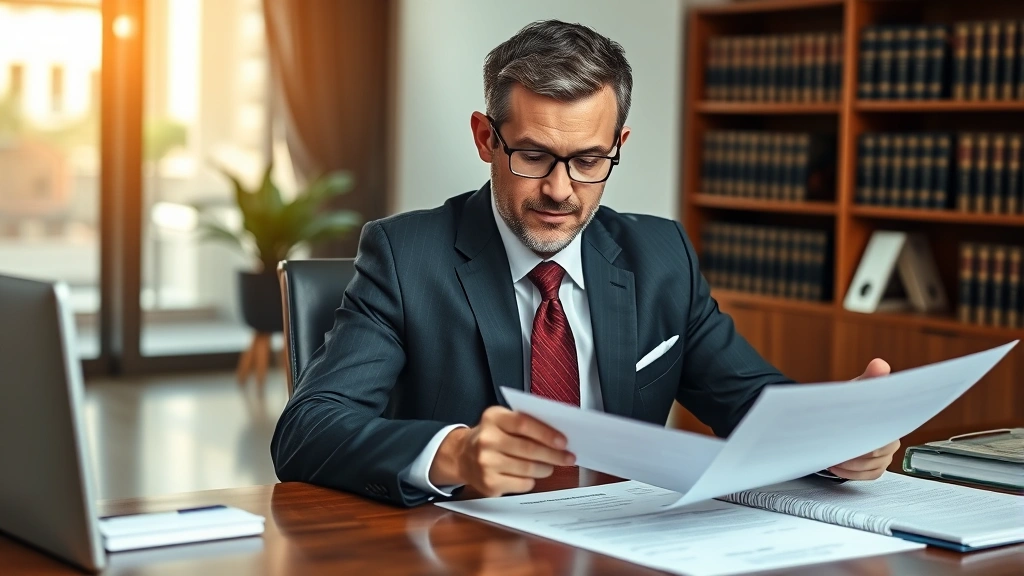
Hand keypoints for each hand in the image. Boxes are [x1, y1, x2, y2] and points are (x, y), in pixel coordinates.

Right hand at [429, 406, 574, 496]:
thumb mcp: (502, 420)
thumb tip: (558, 437)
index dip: (546, 433)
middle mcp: (486, 440)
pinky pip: (522, 484)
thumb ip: (526, 422)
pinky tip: (529, 475)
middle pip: (528, 449)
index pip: (523, 424)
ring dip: (545, 468)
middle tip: (568, 458)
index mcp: (493, 418)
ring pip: (528, 469)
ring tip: (549, 466)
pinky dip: (531, 480)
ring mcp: (486, 464)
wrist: (462, 456)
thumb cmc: (491, 436)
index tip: (563, 441)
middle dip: (553, 455)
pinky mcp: (489, 484)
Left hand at [828, 358, 899, 479]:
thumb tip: (880, 365)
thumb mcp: (857, 388)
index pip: (885, 436)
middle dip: (854, 451)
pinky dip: (851, 473)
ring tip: (831, 455)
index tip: (850, 439)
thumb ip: (869, 378)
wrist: (840, 414)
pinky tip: (835, 465)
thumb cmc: (851, 401)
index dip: (867, 440)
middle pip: (876, 454)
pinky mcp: (876, 467)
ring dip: (849, 463)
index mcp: (892, 421)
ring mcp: (885, 455)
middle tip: (833, 446)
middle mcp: (893, 440)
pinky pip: (869, 476)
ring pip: (871, 466)